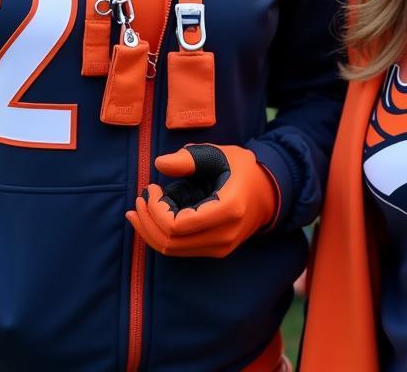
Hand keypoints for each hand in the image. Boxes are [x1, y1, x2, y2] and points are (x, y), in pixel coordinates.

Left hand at [126, 144, 277, 257]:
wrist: (268, 192)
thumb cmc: (241, 169)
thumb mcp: (218, 154)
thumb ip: (190, 158)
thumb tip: (160, 164)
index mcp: (227, 209)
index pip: (177, 226)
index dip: (155, 210)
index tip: (151, 187)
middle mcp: (224, 235)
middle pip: (170, 243)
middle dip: (147, 222)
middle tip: (139, 200)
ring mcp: (221, 247)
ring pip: (173, 251)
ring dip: (150, 232)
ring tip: (138, 210)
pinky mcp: (216, 251)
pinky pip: (181, 250)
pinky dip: (161, 237)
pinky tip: (151, 220)